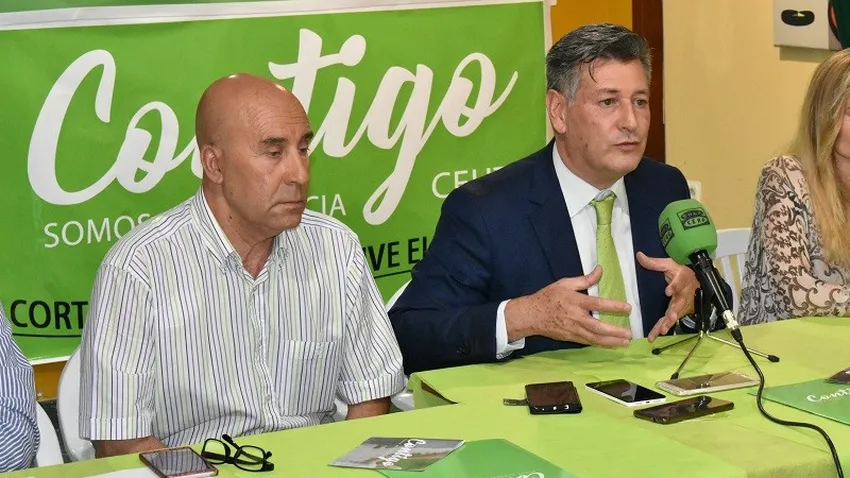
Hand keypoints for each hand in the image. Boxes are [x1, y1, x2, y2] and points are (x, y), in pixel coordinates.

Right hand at [505, 266, 632, 346]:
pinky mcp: (571, 338)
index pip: (598, 304)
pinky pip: (588, 342)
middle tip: (629, 334)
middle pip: (599, 327)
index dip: (614, 306)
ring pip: (595, 338)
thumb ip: (584, 279)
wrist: (531, 315)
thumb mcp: (565, 283)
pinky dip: (601, 344)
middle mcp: (576, 318)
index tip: (628, 308)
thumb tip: (600, 270)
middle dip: (615, 332)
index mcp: (576, 302)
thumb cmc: (548, 297)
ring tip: (624, 342)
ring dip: (611, 342)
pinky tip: (610, 344)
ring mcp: (574, 330)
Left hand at [636, 252, 698, 340]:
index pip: (679, 283)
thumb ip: (654, 262)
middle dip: (675, 310)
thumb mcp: (668, 264)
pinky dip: (662, 328)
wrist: (693, 282)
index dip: (674, 286)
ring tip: (662, 330)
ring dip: (668, 323)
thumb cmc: (678, 272)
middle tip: (671, 317)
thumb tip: (638, 255)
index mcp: (682, 279)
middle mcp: (683, 294)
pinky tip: (654, 336)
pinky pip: (668, 321)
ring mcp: (680, 305)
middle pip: (679, 303)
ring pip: (674, 315)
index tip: (668, 291)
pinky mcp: (676, 312)